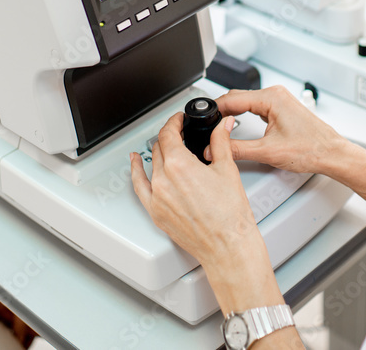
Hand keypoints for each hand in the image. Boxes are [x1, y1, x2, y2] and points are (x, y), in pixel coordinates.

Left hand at [130, 112, 265, 266]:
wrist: (228, 246)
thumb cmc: (230, 216)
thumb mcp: (227, 170)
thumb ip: (220, 142)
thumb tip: (221, 127)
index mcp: (180, 166)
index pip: (169, 134)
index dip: (174, 122)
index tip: (179, 120)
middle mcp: (164, 181)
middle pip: (160, 148)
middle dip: (170, 137)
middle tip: (181, 134)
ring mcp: (157, 198)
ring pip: (151, 165)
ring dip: (158, 153)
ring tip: (166, 148)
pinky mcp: (156, 213)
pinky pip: (139, 187)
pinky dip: (135, 172)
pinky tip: (135, 163)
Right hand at [215, 86, 348, 175]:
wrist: (331, 154)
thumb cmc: (311, 149)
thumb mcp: (267, 152)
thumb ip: (237, 150)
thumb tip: (218, 148)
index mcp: (271, 98)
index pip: (232, 99)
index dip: (215, 110)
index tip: (203, 119)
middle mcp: (276, 94)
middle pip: (238, 97)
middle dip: (222, 110)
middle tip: (208, 125)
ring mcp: (280, 100)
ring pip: (247, 101)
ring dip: (233, 111)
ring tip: (220, 125)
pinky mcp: (282, 108)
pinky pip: (256, 106)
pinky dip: (245, 113)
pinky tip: (239, 123)